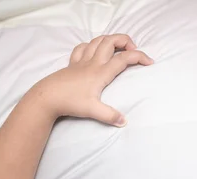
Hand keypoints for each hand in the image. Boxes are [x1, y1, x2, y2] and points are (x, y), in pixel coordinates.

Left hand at [33, 34, 152, 126]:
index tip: (149, 62)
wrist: (46, 97)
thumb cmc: (70, 102)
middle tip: (133, 49)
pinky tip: (93, 51)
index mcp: (101, 72)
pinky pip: (82, 48)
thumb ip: (109, 116)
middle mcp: (92, 63)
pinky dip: (91, 45)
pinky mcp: (71, 64)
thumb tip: (124, 121)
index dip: (139, 57)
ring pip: (97, 41)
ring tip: (117, 47)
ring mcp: (81, 61)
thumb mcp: (92, 111)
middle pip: (111, 41)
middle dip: (125, 40)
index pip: (124, 58)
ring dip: (110, 39)